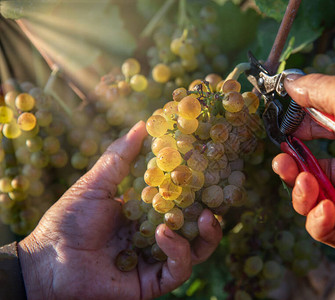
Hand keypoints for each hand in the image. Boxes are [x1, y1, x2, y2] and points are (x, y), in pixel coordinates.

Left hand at [17, 121, 221, 299]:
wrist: (47, 263)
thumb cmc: (68, 221)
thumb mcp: (96, 184)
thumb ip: (120, 158)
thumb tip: (142, 125)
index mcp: (145, 213)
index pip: (180, 201)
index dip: (197, 189)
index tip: (208, 171)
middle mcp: (154, 237)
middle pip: (194, 229)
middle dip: (210, 216)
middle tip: (215, 200)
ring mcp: (155, 260)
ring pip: (195, 252)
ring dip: (205, 235)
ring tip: (204, 216)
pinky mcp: (151, 282)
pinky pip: (177, 270)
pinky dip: (177, 251)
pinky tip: (163, 233)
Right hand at [272, 74, 334, 247]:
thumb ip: (317, 87)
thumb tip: (290, 82)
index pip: (329, 136)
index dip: (305, 133)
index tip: (287, 131)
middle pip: (317, 172)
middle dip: (293, 167)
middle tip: (282, 163)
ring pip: (316, 200)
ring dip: (301, 193)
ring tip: (306, 184)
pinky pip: (326, 229)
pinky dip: (318, 220)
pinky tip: (326, 209)